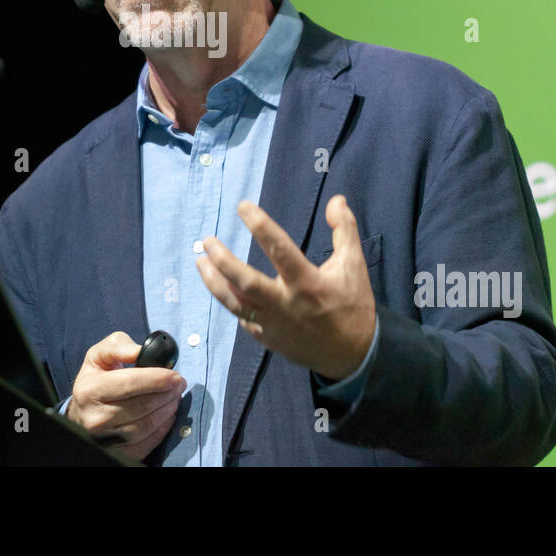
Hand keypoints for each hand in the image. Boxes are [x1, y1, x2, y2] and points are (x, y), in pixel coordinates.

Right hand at [66, 331, 185, 460]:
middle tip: (179, 383)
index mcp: (90, 390)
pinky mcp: (118, 453)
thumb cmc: (95, 380)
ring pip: (148, 425)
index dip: (157, 378)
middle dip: (167, 392)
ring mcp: (106, 439)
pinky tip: (167, 414)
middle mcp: (96, 418)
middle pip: (143, 405)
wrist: (82, 412)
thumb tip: (140, 351)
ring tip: (175, 396)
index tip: (174, 375)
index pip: (130, 383)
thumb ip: (119, 346)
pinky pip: (148, 442)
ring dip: (168, 409)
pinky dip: (163, 428)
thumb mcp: (99, 355)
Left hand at [196, 194, 375, 380]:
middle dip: (222, 260)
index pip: (279, 249)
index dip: (259, 225)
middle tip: (207, 240)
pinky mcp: (267, 338)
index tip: (242, 206)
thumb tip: (335, 200)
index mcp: (307, 283)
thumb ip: (345, 230)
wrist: (352, 355)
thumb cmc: (352, 305)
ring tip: (200, 261)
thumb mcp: (354, 265)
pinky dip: (230, 301)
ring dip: (213, 282)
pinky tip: (221, 286)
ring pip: (234, 303)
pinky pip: (242, 318)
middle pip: (245, 281)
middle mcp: (285, 304)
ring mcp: (273, 324)